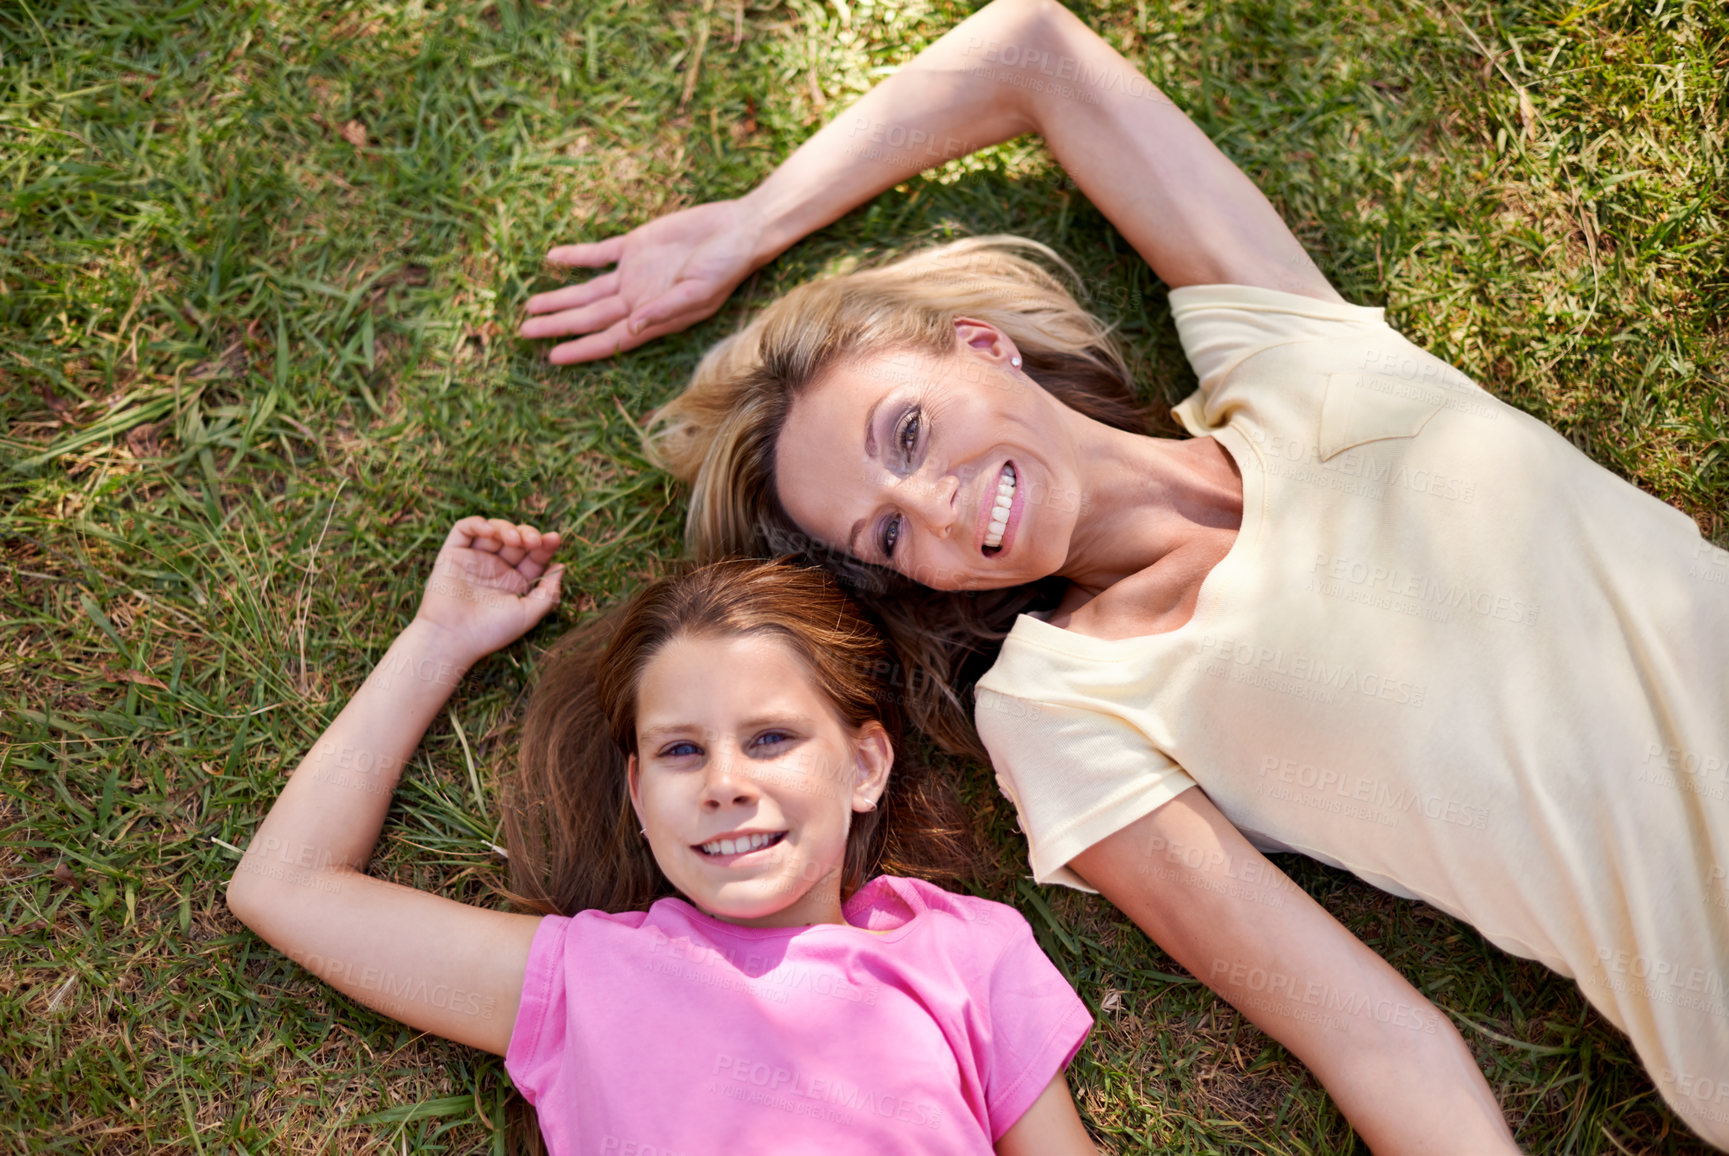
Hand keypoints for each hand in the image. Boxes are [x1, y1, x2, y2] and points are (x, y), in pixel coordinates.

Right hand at [413, 517, 564, 664]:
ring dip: (506, 528)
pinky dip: (478, 524)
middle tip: (534, 541)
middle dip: (528, 534)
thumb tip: (562, 566)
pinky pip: (464, 529)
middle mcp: (495, 568)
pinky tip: (490, 532)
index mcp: (514, 582)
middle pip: (517, 539)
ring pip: (494, 530)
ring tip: (514, 540)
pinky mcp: (452, 554)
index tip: (554, 539)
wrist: (451, 638)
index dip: (545, 545)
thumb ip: (548, 593)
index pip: (534, 556)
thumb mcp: (528, 614)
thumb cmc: (490, 631)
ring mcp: (474, 559)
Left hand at [518, 198, 765, 364]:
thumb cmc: (726, 267)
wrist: (738, 229)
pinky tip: (552, 259)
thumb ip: (665, 309)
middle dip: (557, 325)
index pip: (608, 338)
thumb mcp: (699, 292)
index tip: (552, 356)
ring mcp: (634, 274)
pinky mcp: (635, 245)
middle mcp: (638, 299)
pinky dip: (576, 257)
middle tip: (524, 331)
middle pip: (589, 317)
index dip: (580, 348)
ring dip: (559, 297)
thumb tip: (633, 326)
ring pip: (587, 289)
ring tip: (530, 305)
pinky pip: (598, 254)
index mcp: (652, 317)